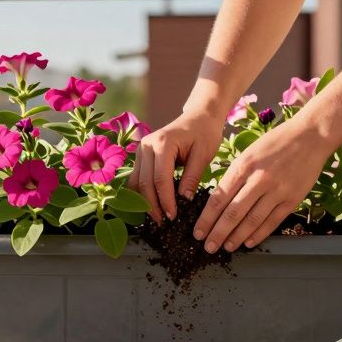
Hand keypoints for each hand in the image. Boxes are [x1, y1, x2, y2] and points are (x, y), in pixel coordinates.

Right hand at [129, 108, 224, 222]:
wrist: (199, 117)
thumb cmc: (204, 133)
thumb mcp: (203, 155)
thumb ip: (192, 177)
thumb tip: (184, 201)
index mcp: (163, 143)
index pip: (160, 179)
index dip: (166, 201)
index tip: (173, 217)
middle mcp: (146, 145)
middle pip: (145, 183)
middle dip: (153, 206)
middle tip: (164, 223)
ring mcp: (141, 150)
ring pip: (136, 183)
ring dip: (144, 202)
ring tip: (157, 218)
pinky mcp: (140, 155)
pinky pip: (137, 178)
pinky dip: (141, 194)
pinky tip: (152, 206)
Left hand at [193, 119, 335, 252]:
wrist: (311, 136)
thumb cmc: (277, 142)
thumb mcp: (249, 153)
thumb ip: (235, 176)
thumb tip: (220, 201)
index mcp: (243, 166)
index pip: (219, 198)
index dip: (206, 219)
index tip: (198, 232)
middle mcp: (259, 180)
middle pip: (232, 213)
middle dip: (217, 233)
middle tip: (208, 247)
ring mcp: (277, 191)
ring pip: (252, 220)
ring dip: (236, 237)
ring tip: (226, 247)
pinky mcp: (292, 199)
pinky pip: (272, 221)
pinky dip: (259, 234)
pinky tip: (248, 242)